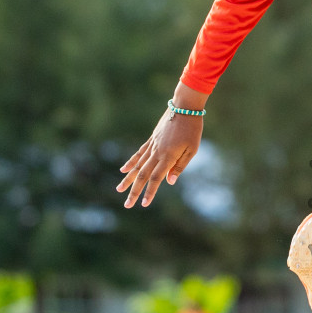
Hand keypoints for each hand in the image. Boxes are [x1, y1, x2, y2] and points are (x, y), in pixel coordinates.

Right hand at [117, 90, 206, 208]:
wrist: (184, 107)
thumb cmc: (192, 129)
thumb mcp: (192, 149)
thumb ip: (179, 166)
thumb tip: (169, 182)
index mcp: (168, 157)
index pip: (155, 179)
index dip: (149, 192)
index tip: (144, 204)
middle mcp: (157, 153)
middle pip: (142, 175)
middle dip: (134, 191)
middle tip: (127, 205)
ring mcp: (152, 146)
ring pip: (137, 166)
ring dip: (128, 179)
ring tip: (119, 190)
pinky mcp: (151, 140)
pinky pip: (138, 154)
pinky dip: (130, 163)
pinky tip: (123, 170)